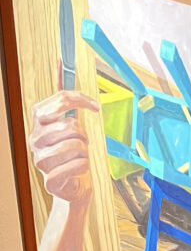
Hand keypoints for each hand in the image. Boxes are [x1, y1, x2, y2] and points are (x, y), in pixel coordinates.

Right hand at [29, 88, 98, 204]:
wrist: (71, 187)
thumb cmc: (71, 154)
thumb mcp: (68, 123)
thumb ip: (64, 98)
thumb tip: (60, 63)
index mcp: (38, 121)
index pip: (61, 100)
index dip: (81, 100)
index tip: (94, 107)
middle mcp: (35, 138)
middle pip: (72, 125)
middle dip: (84, 135)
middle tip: (82, 145)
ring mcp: (40, 159)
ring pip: (77, 145)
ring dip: (86, 152)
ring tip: (79, 157)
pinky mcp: (50, 179)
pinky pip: (78, 165)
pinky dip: (85, 167)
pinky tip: (80, 169)